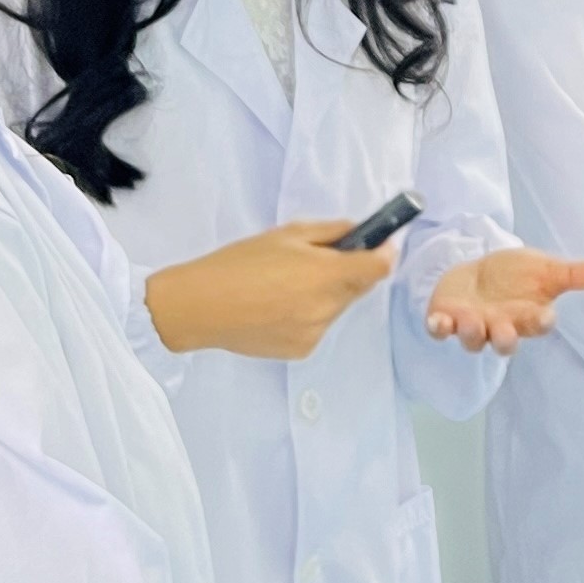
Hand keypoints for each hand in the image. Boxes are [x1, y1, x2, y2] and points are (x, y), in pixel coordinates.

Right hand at [145, 222, 395, 360]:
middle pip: (359, 288)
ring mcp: (316, 332)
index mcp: (326, 274)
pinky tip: (277, 307)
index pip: (379, 267)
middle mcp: (327, 307)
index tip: (380, 244)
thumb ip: (330, 232)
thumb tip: (360, 232)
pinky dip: (308, 315)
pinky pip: (318, 326)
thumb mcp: (285, 234)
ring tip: (286, 285)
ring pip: (337, 308)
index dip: (384, 253)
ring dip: (327, 295)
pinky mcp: (302, 350)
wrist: (199, 307)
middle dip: (350, 272)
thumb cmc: (238, 263)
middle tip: (318, 260)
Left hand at [425, 246, 583, 352]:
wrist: (479, 271)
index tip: (545, 315)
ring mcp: (472, 326)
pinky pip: (441, 331)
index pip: (538, 325)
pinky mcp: (447, 320)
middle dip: (503, 338)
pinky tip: (438, 320)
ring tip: (469, 317)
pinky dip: (439, 328)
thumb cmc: (515, 275)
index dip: (540, 322)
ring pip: (472, 340)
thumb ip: (570, 274)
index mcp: (527, 317)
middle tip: (503, 328)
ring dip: (470, 332)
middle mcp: (500, 327)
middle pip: (504, 343)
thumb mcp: (543, 268)